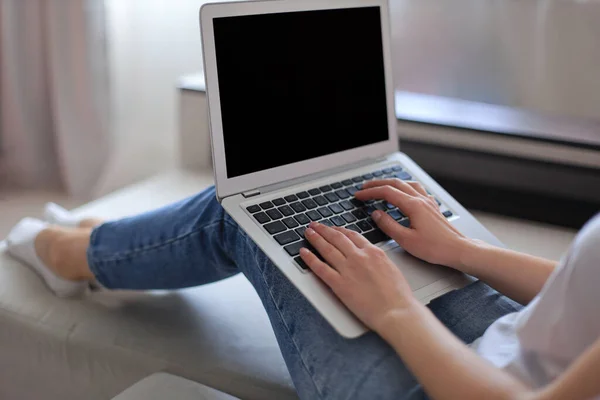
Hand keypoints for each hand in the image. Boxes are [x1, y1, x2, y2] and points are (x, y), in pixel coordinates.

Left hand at [300, 222, 415, 331]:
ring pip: (327, 248)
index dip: (340, 230)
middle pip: (337, 238)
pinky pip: (320, 268)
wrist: (396, 312)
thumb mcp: (392, 268)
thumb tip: (371, 259)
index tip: (334, 228)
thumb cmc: (398, 296)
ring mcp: (348, 269)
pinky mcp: (339, 284)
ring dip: (315, 238)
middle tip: (315, 225)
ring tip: (308, 233)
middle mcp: (359, 257)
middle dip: (324, 230)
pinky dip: (310, 258)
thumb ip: (378, 260)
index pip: (353, 235)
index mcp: (374, 252)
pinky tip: (303, 252)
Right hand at [355, 179, 470, 269]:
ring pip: (407, 184)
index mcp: (413, 206)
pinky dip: (406, 187)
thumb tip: (376, 214)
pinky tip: (405, 192)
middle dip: (377, 184)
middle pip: (395, 184)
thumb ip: (388, 225)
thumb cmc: (435, 248)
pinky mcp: (433, 207)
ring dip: (391, 183)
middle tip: (364, 187)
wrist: (458, 250)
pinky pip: (417, 189)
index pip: (386, 192)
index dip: (370, 193)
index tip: (359, 195)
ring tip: (381, 186)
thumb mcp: (406, 240)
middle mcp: (421, 200)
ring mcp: (428, 202)